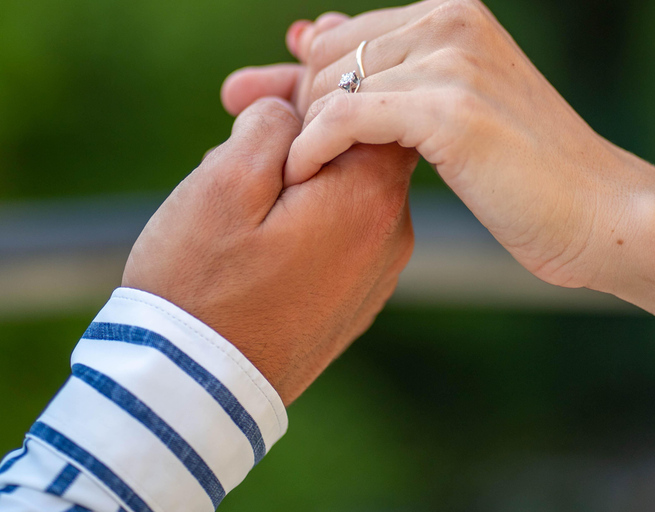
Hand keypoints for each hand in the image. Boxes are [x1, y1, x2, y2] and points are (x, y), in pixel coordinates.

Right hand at [122, 97, 417, 404]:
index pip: (369, 107)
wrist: (197, 391)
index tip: (261, 90)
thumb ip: (272, 123)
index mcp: (368, 198)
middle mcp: (391, 236)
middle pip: (357, 148)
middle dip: (300, 127)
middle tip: (235, 111)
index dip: (317, 88)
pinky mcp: (357, 300)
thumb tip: (295, 110)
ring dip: (297, 174)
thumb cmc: (203, 285)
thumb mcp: (224, 183)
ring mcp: (378, 273)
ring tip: (234, 179)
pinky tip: (256, 226)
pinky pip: (340, 234)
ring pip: (345, 191)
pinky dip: (306, 215)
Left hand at [273, 0, 654, 397]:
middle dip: (296, 107)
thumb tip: (306, 31)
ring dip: (304, 132)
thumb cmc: (526, 173)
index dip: (299, 76)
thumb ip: (385, 71)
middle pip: (329, 58)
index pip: (343, 34)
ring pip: (332, 85)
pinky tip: (301, 175)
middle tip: (278, 155)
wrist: (597, 212)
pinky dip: (315, 147)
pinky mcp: (449, 110)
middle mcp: (452, 24)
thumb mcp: (451, 110)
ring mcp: (453, 62)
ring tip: (294, 174)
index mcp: (453, 15)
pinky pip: (348, 118)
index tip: (256, 106)